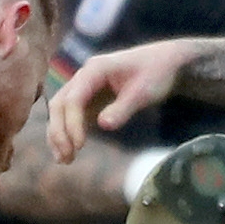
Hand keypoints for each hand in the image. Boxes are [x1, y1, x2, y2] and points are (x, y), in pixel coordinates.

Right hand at [49, 39, 199, 159]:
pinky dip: (67, 132)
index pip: (74, 98)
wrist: (166, 63)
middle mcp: (85, 76)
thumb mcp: (143, 92)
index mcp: (95, 69)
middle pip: (60, 103)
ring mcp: (85, 87)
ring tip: (64, 160)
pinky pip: (71, 115)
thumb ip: (123, 108)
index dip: (72, 123)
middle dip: (59, 131)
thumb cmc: (156, 73)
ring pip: (61, 110)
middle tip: (67, 156)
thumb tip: (103, 125)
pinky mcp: (90, 98)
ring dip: (59, 134)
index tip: (80, 146)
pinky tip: (68, 152)